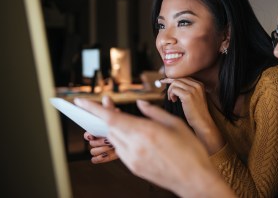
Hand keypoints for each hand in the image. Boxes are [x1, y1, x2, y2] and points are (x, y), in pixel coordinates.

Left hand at [74, 98, 232, 196]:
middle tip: (110, 103)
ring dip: (114, 127)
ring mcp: (133, 160)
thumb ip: (153, 112)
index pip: (111, 118)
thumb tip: (139, 104)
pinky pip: (120, 150)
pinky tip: (132, 135)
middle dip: (106, 114)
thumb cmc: (190, 150)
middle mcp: (135, 146)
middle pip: (110, 128)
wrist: (194, 179)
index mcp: (146, 132)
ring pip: (114, 139)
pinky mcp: (134, 168)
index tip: (80, 102)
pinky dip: (121, 140)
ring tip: (124, 119)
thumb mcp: (175, 124)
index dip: (94, 108)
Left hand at [161, 77, 224, 153]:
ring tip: (172, 99)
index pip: (183, 77)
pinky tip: (173, 101)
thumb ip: (187, 89)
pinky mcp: (188, 95)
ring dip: (170, 91)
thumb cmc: (196, 112)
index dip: (173, 79)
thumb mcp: (194, 97)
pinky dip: (171, 94)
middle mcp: (197, 85)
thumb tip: (173, 83)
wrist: (202, 122)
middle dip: (170, 84)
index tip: (165, 81)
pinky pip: (174, 89)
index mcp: (199, 84)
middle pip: (178, 78)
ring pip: (175, 83)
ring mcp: (193, 89)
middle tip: (168, 94)